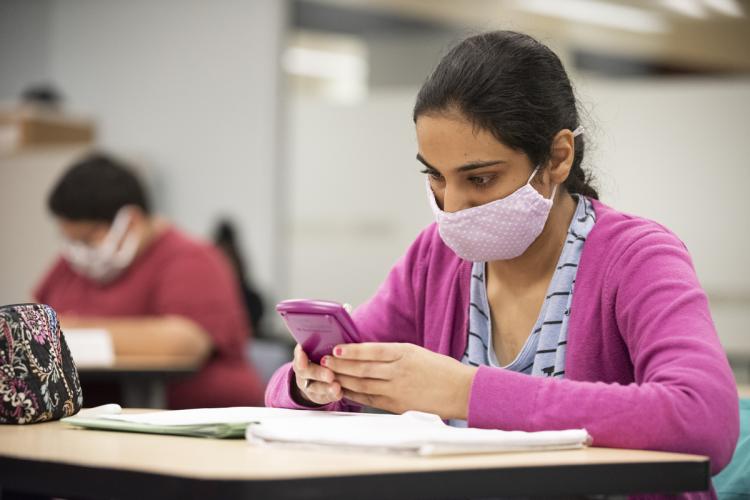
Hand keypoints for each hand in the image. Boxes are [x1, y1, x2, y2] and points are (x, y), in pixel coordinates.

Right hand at [291, 344, 342, 405]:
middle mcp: (303, 370)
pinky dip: (332, 395)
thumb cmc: (322, 354)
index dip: (300, 356)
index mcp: (303, 355)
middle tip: (330, 375)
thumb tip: (339, 327)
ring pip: (315, 388)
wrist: (315, 375)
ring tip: (337, 387)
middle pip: (307, 372)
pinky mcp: (318, 396)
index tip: (303, 355)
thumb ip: (324, 340)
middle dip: (318, 373)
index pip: (298, 354)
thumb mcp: (320, 346)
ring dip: (326, 388)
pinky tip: (340, 393)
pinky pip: (324, 397)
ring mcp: (309, 384)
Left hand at [323, 343, 476, 419]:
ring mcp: (397, 390)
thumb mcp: (416, 351)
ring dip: (343, 379)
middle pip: (362, 368)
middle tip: (324, 361)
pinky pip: (370, 399)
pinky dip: (354, 395)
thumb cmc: (440, 369)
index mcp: (404, 353)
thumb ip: (392, 353)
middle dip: (340, 365)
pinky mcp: (397, 405)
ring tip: (329, 375)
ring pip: (362, 384)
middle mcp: (398, 371)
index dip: (350, 351)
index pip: (371, 351)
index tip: (336, 349)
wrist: (460, 390)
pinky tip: (343, 390)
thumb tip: (366, 353)